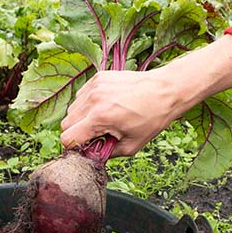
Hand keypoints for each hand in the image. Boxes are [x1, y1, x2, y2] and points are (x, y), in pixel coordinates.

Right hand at [60, 35, 231, 156]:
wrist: (165, 90)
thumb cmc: (152, 118)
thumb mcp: (131, 145)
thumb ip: (106, 153)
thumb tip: (91, 155)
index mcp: (100, 118)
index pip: (67, 138)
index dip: (74, 147)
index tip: (85, 148)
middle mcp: (93, 100)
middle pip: (66, 123)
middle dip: (77, 132)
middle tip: (96, 135)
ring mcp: (94, 86)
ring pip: (72, 109)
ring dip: (81, 118)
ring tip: (103, 119)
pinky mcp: (98, 77)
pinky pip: (81, 95)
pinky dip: (88, 104)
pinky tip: (106, 105)